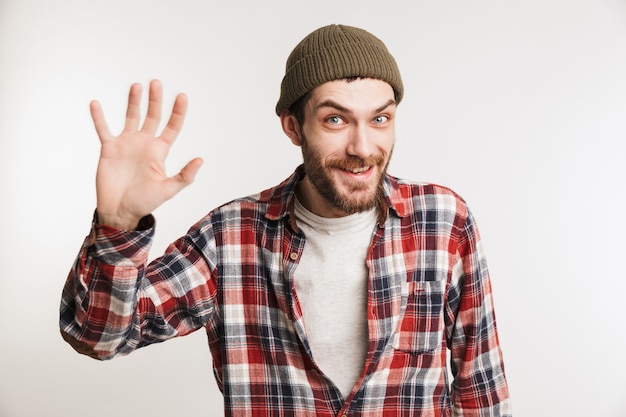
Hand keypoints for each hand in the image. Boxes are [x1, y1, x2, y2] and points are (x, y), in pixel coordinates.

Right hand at [91, 80, 202, 229]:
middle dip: (155, 100)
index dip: (177, 112)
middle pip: (152, 117)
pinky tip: (96, 103)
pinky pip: (103, 129)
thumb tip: (200, 160)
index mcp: (159, 151)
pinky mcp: (109, 149)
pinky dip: (99, 117)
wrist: (120, 211)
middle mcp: (144, 144)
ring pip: (131, 117)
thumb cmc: (145, 202)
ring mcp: (126, 144)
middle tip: (156, 83)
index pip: (171, 127)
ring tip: (136, 86)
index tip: (182, 96)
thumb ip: (184, 175)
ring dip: (134, 102)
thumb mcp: (168, 189)